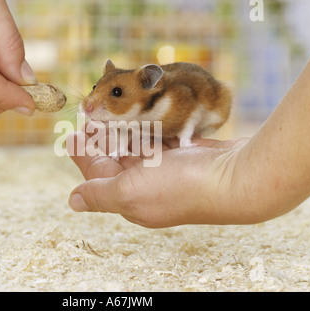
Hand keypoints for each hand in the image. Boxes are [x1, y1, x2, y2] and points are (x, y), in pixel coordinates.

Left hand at [67, 130, 251, 227]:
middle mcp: (146, 186)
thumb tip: (73, 201)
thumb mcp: (130, 192)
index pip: (97, 173)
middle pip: (116, 158)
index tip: (72, 132)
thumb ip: (99, 194)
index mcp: (129, 198)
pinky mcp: (184, 155)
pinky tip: (141, 114)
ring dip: (124, 129)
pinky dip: (149, 127)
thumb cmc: (179, 186)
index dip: (83, 153)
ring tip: (110, 109)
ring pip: (138, 146)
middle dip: (102, 136)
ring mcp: (167, 170)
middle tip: (91, 112)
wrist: (236, 178)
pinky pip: (160, 139)